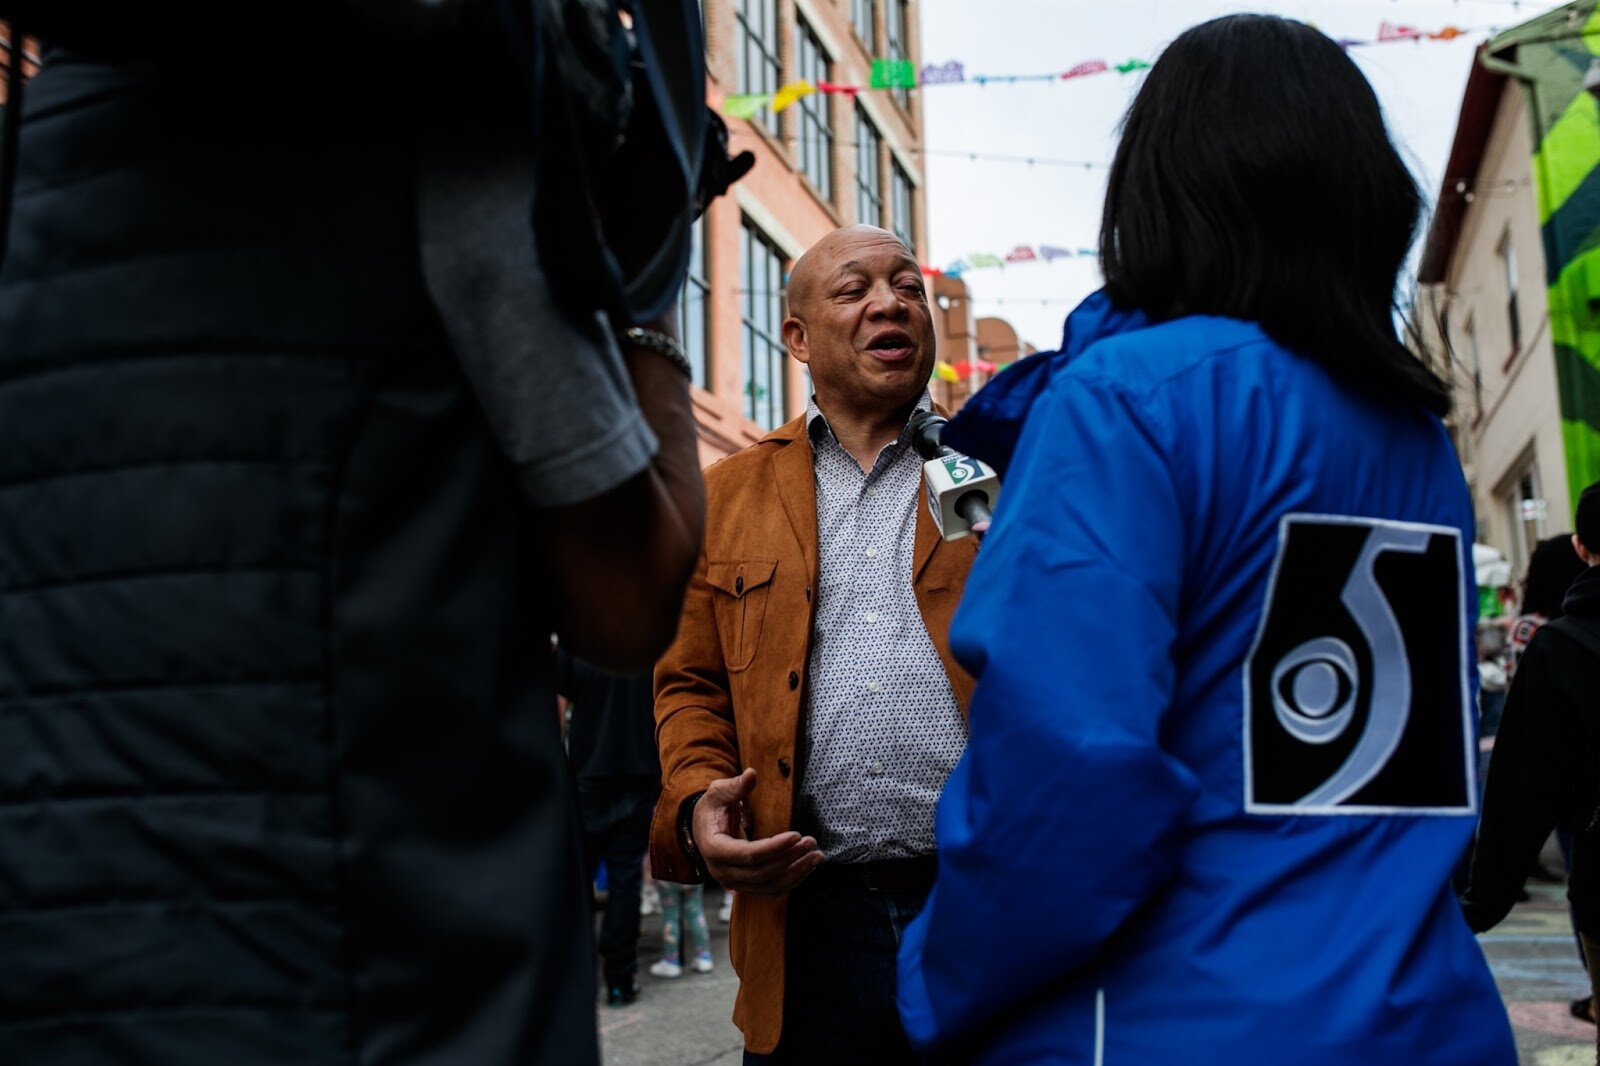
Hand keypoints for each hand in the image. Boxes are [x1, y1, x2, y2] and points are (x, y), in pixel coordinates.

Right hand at [693, 768, 823, 895]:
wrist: (703, 829)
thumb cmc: (712, 808)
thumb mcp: (718, 793)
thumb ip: (735, 786)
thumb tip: (751, 774)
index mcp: (714, 849)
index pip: (748, 854)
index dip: (775, 847)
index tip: (797, 835)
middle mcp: (722, 872)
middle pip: (762, 873)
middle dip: (790, 858)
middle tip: (812, 842)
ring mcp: (733, 883)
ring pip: (769, 886)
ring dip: (796, 873)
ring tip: (816, 856)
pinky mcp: (745, 887)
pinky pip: (771, 889)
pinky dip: (791, 881)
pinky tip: (808, 867)